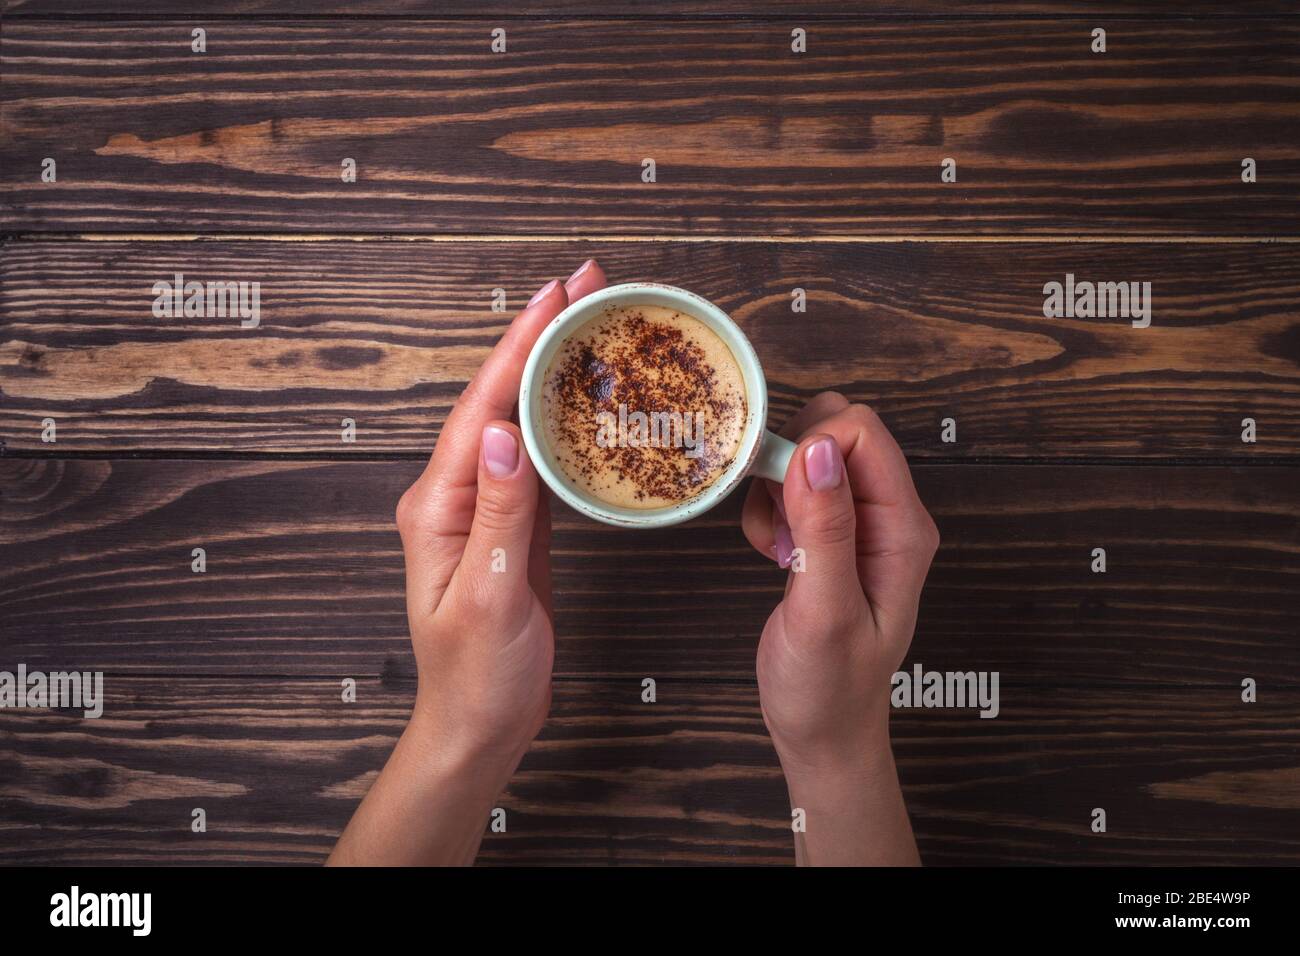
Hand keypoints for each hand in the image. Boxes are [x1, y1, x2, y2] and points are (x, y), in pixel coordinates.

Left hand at [329, 259, 606, 864]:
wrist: (479, 726)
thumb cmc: (478, 675)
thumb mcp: (492, 595)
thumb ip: (500, 512)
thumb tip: (504, 431)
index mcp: (440, 505)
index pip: (482, 408)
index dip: (518, 347)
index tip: (552, 296)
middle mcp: (455, 495)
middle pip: (497, 398)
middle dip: (537, 337)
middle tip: (583, 286)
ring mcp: (483, 506)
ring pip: (518, 419)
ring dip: (550, 367)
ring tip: (588, 323)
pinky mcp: (511, 524)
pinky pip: (535, 456)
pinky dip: (561, 417)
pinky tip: (584, 399)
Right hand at [740, 392, 939, 863]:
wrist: (823, 731)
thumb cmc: (828, 687)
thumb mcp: (823, 611)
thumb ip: (824, 528)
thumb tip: (819, 448)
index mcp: (903, 527)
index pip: (862, 432)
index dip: (810, 448)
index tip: (782, 501)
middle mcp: (888, 514)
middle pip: (837, 431)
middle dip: (789, 462)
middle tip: (778, 525)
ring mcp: (860, 522)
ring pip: (810, 453)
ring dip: (775, 488)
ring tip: (777, 547)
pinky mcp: (832, 532)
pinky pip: (795, 485)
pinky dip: (770, 507)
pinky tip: (774, 552)